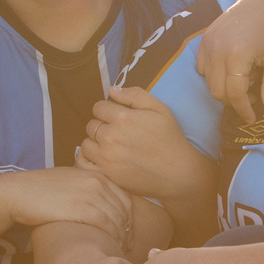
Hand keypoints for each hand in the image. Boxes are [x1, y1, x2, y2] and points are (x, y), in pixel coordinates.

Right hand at [0, 167, 131, 243]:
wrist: (18, 192)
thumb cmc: (41, 189)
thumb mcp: (70, 180)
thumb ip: (88, 187)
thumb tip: (101, 203)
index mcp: (96, 174)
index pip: (125, 197)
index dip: (129, 218)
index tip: (128, 233)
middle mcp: (97, 181)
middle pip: (123, 209)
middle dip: (128, 229)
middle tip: (126, 245)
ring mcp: (90, 193)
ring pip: (116, 218)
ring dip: (120, 236)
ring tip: (117, 248)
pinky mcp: (80, 207)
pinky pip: (105, 223)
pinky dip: (111, 236)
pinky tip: (108, 244)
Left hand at [82, 87, 198, 199]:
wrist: (176, 171)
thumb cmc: (169, 137)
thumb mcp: (159, 109)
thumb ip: (134, 95)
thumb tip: (111, 90)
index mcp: (123, 117)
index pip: (98, 107)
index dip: (108, 110)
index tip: (117, 117)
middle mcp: (111, 136)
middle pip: (91, 124)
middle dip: (101, 125)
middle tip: (117, 132)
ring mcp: (106, 156)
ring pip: (86, 143)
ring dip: (96, 141)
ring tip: (112, 145)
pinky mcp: (106, 173)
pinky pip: (87, 160)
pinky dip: (94, 157)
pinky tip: (108, 157)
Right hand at [196, 0, 263, 121]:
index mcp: (236, 55)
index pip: (233, 94)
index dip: (243, 109)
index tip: (253, 118)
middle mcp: (216, 49)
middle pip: (217, 90)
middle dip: (234, 100)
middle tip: (252, 96)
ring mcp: (208, 41)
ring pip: (208, 80)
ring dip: (224, 88)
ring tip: (246, 80)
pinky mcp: (205, 36)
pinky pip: (202, 65)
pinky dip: (213, 74)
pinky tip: (233, 68)